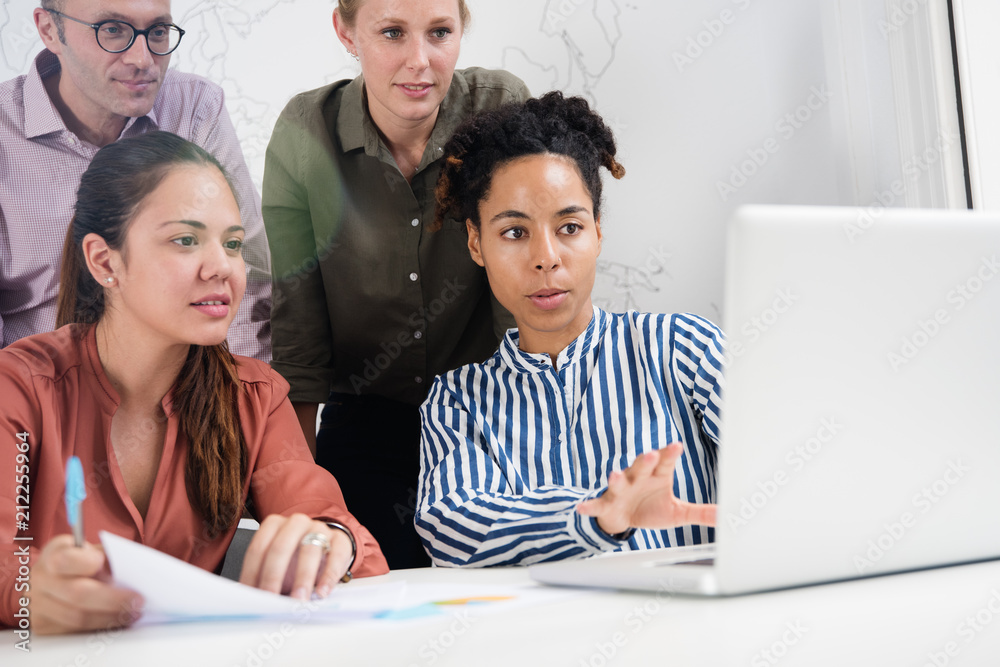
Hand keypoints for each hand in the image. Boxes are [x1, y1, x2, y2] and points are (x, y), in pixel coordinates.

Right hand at [29, 535, 143, 634]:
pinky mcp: (42, 625)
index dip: (91, 564)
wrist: (45, 578)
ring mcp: (38, 605)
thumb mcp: (87, 550)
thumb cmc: (75, 561)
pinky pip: (74, 630)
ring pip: (77, 618)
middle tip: (138, 601)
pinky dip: (99, 626)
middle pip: (78, 594)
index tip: (114, 568)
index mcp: (53, 555)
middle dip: (113, 600)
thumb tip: (130, 571)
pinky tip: (115, 621)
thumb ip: (105, 556)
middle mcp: (41, 580)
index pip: (66, 560)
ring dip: (110, 618)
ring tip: (132, 614)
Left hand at [239, 514, 352, 600]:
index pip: (258, 548)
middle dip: (274, 576)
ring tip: (299, 599)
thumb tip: (250, 600)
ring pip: (309, 549)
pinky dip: (328, 577)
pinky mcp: (339, 539)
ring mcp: (319, 529)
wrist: (326, 547)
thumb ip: (263, 577)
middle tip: (272, 598)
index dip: (253, 573)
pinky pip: (335, 556)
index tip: (253, 595)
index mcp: (274, 525)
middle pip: (281, 547)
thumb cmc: (296, 558)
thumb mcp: (277, 564)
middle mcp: (296, 523)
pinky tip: (322, 591)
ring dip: (303, 578)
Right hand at [576, 442, 716, 535]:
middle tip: (650, 454)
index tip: (676, 446)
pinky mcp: (605, 505)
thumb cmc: (652, 507)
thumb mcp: (677, 512)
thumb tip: (726, 515)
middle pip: (641, 467)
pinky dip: (589, 506)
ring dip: (616, 478)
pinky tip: (582, 507)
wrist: (623, 518)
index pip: (664, 463)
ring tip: (614, 473)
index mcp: (656, 476)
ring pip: (618, 482)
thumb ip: (699, 512)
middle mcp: (637, 478)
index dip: (669, 454)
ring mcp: (620, 491)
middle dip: (644, 460)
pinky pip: (596, 505)